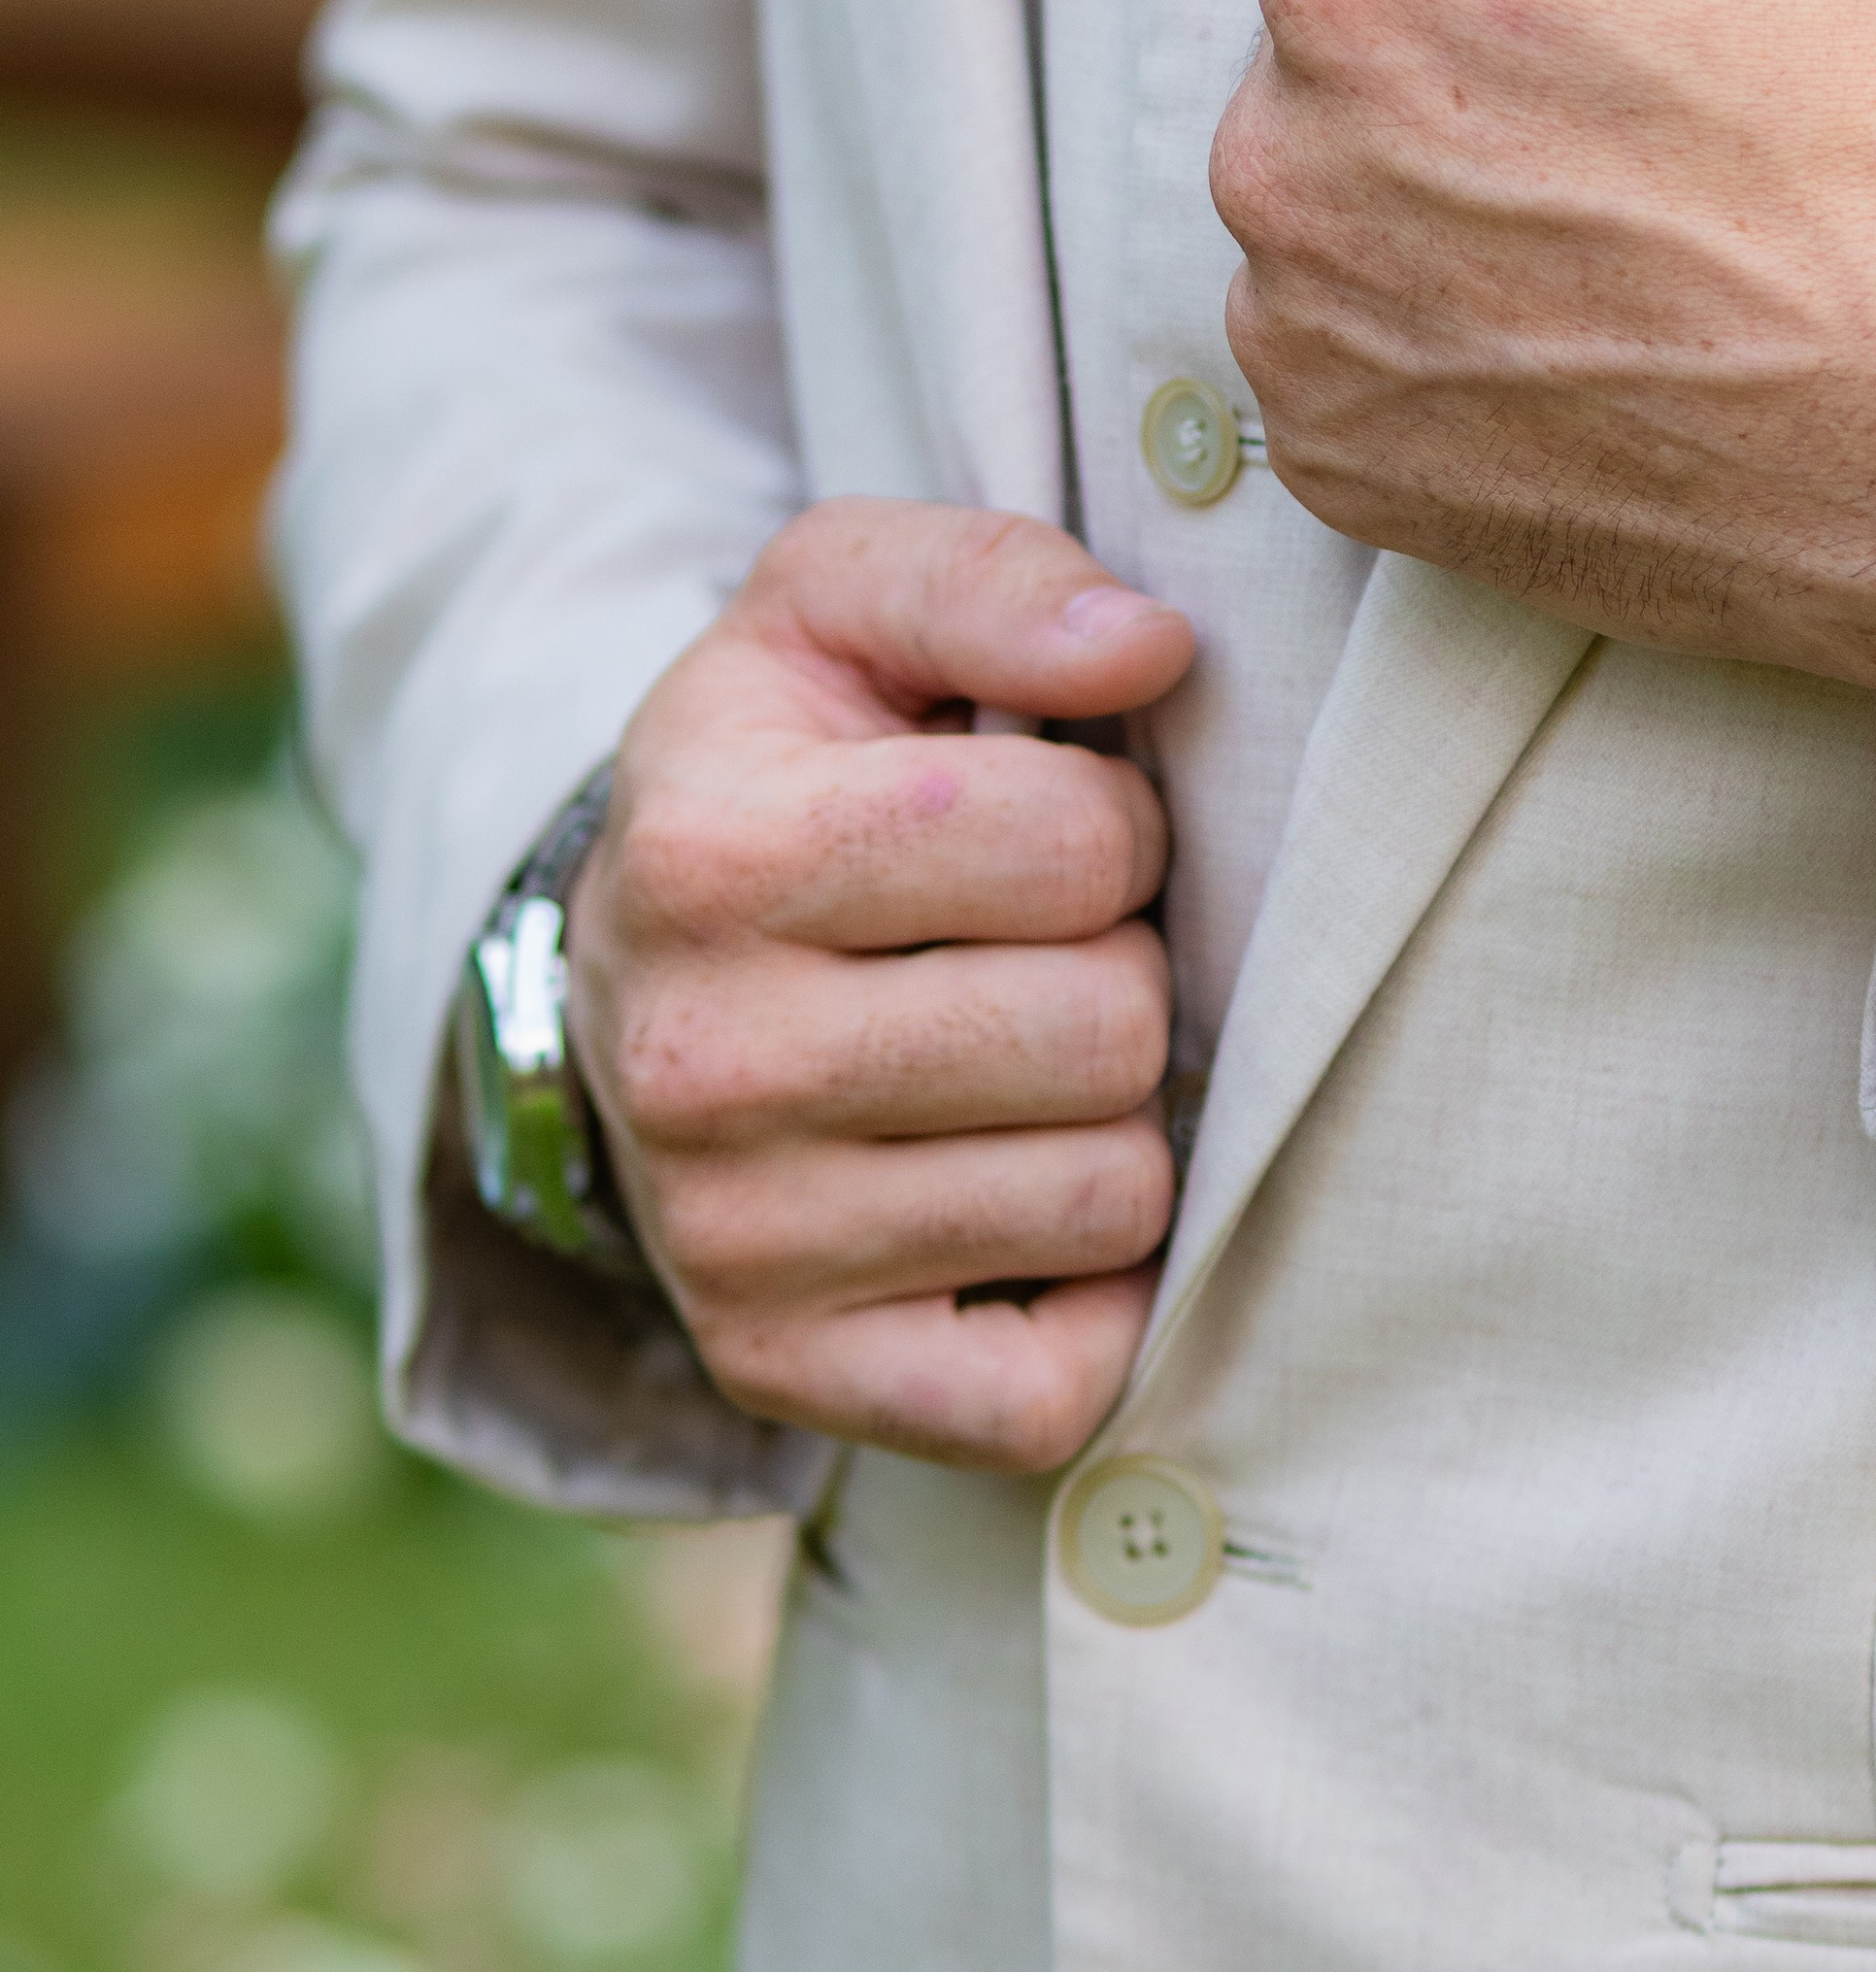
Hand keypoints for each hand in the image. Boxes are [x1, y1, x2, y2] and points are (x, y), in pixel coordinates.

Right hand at [562, 501, 1193, 1471]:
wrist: (632, 969)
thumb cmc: (782, 765)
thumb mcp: (841, 608)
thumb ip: (991, 581)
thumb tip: (1148, 648)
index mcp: (711, 852)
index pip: (1076, 842)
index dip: (1105, 820)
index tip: (1034, 823)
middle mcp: (699, 1063)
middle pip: (1108, 1027)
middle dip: (1115, 968)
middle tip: (1026, 952)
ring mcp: (734, 1245)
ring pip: (1109, 1194)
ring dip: (1106, 1119)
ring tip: (1008, 1062)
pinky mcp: (785, 1377)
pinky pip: (1052, 1389)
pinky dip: (1079, 1299)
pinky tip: (1010, 1202)